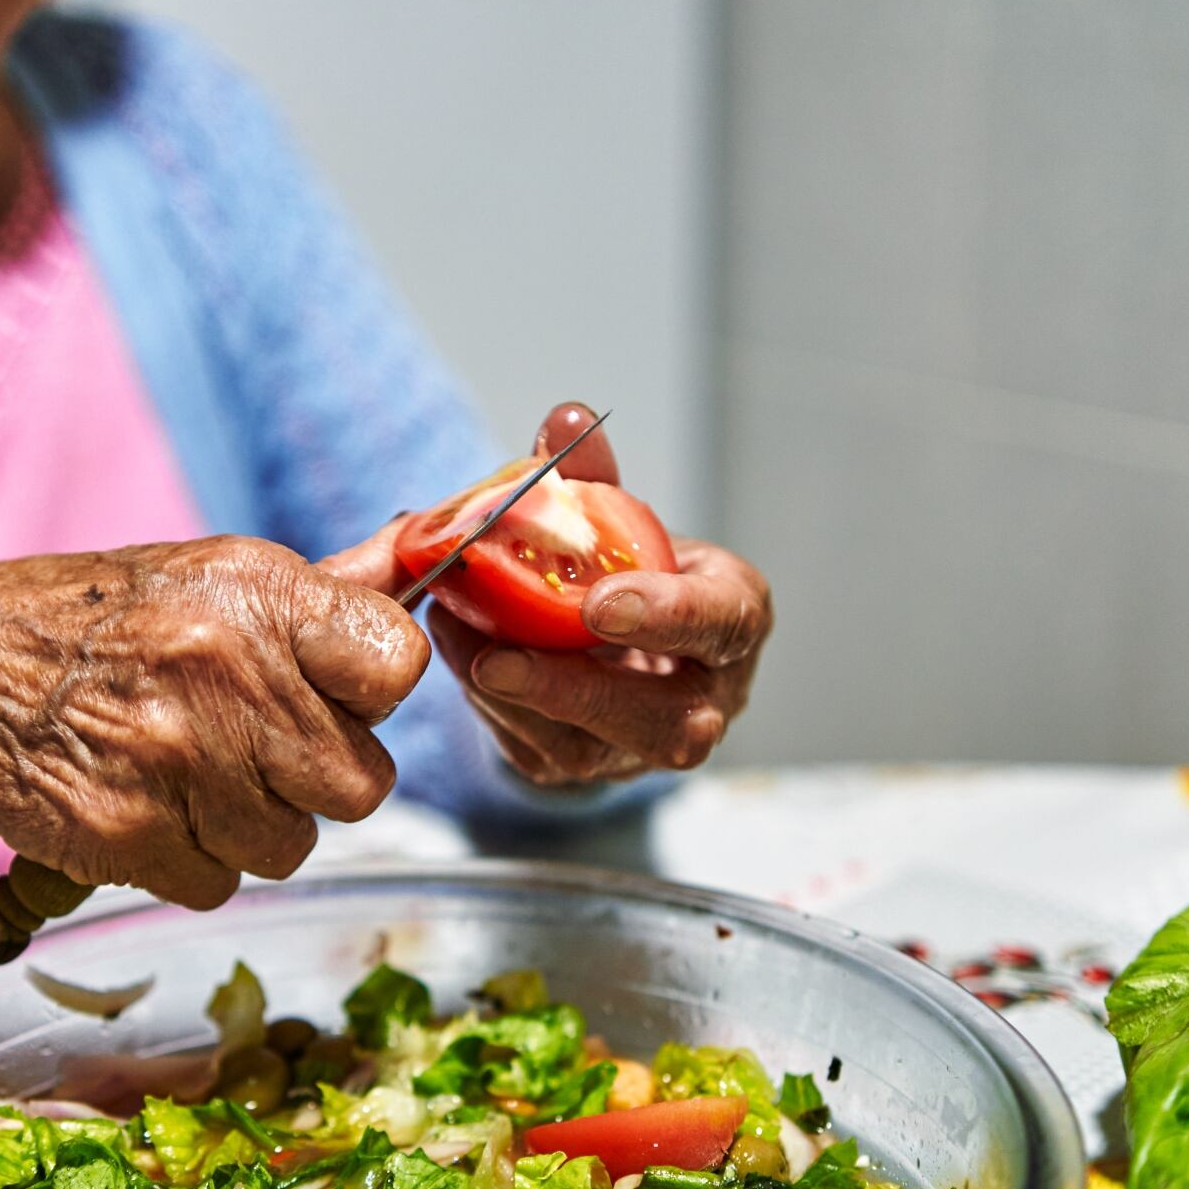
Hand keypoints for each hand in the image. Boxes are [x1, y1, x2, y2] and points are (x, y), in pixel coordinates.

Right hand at [0, 537, 427, 932]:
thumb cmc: (82, 629)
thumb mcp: (197, 580)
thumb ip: (308, 607)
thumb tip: (416, 592)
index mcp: (254, 592)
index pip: (394, 665)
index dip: (371, 697)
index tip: (337, 699)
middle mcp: (224, 669)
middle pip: (360, 783)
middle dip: (309, 782)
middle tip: (246, 752)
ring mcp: (176, 757)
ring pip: (292, 846)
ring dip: (244, 829)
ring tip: (177, 775)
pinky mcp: (131, 835)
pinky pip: (218, 885)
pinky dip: (182, 864)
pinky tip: (135, 810)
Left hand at [321, 409, 769, 785]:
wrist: (615, 647)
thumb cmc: (629, 571)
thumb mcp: (620, 518)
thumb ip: (596, 478)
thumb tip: (564, 420)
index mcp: (734, 621)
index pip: (722, 623)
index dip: (666, 616)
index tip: (601, 601)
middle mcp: (705, 700)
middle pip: (663, 722)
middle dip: (576, 691)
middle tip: (499, 660)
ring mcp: (642, 750)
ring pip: (585, 749)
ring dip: (507, 695)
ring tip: (454, 634)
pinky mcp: (581, 768)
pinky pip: (532, 749)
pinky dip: (484, 701)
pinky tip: (454, 648)